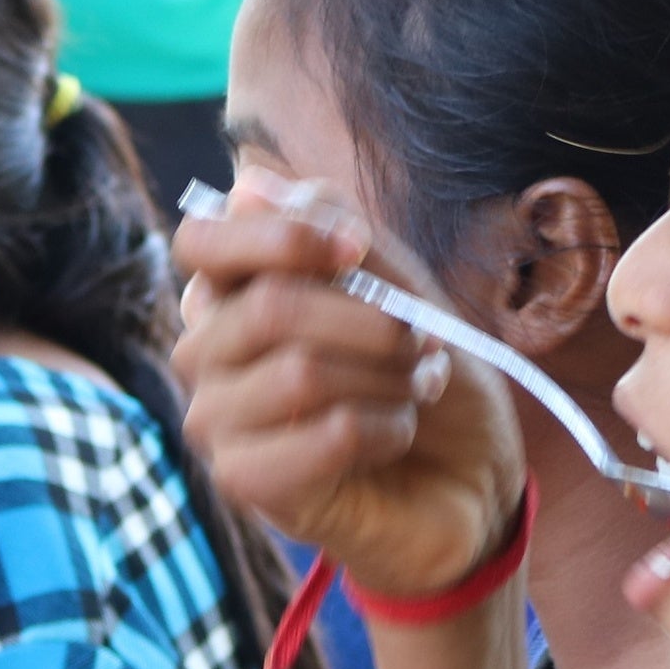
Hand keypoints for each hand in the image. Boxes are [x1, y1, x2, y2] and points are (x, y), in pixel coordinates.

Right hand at [172, 180, 526, 600]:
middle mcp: (206, 354)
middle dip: (370, 320)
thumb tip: (249, 185)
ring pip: (299, 373)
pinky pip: (325, 433)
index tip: (354, 249)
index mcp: (232, 296)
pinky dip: (385, 427)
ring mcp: (218, 421)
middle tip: (419, 339)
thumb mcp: (399, 290)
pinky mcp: (246, 481)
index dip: (281, 236)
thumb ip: (334, 235)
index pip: (202, 242)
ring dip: (386, 376)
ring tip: (417, 387)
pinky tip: (397, 435)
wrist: (467, 483)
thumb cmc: (423, 381)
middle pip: (267, 306)